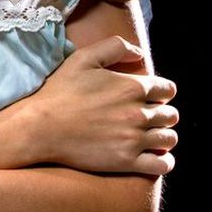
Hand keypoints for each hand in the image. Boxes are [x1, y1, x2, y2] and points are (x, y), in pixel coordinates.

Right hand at [28, 36, 177, 174]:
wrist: (40, 127)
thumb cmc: (60, 91)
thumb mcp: (84, 58)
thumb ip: (116, 47)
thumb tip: (140, 54)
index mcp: (133, 86)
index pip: (168, 90)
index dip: (160, 93)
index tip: (148, 98)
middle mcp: (138, 112)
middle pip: (171, 115)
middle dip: (162, 115)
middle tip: (146, 118)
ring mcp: (134, 139)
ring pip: (170, 139)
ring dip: (163, 136)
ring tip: (150, 137)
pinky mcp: (127, 162)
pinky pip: (162, 164)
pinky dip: (164, 161)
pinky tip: (154, 156)